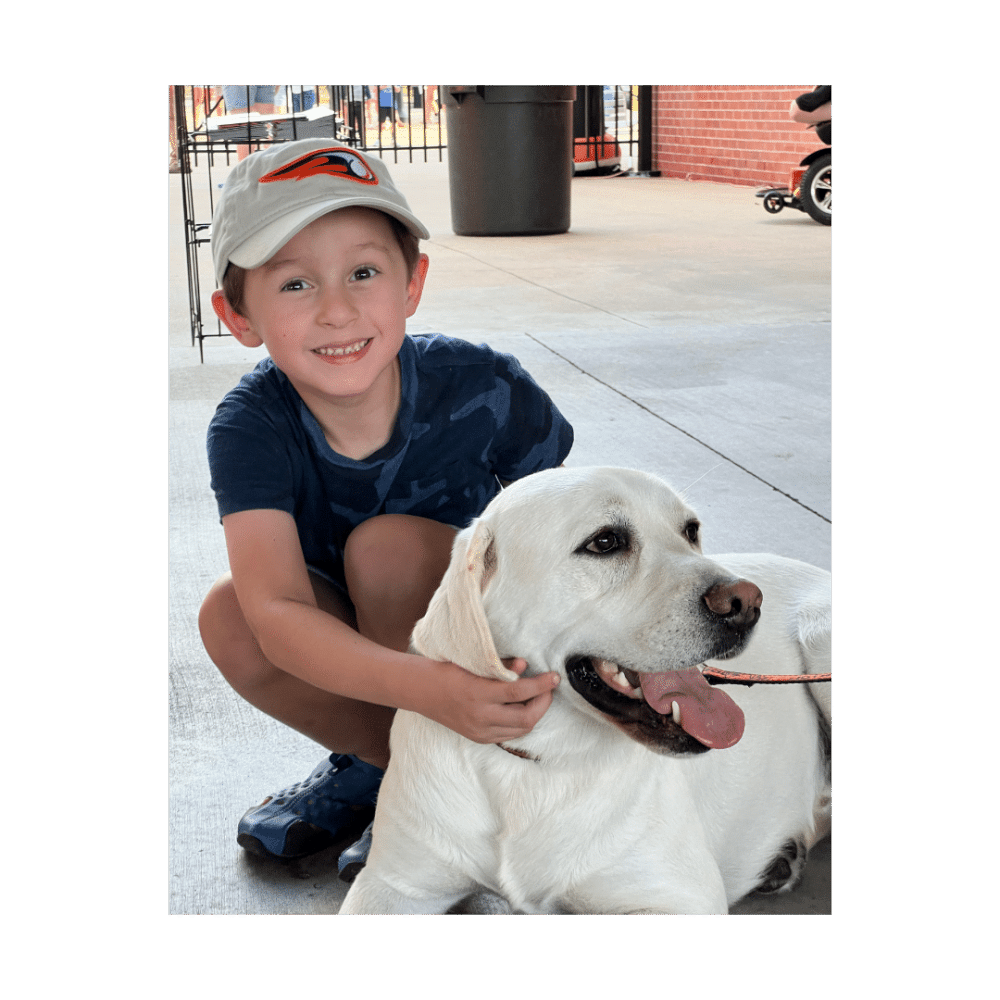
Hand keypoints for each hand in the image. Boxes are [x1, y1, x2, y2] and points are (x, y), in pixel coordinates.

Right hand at [416, 658, 558, 744]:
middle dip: (543, 703)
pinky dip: (521, 722)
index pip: (519, 692)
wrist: (422, 691)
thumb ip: (500, 666)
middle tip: (549, 688)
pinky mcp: (479, 738)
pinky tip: (522, 708)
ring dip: (534, 713)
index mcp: (478, 693)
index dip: (541, 685)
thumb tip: (525, 666)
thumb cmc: (447, 670)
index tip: (554, 677)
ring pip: (521, 729)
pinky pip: (509, 734)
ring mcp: (480, 731)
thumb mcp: (473, 662)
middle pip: (526, 717)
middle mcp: (480, 717)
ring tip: (538, 697)